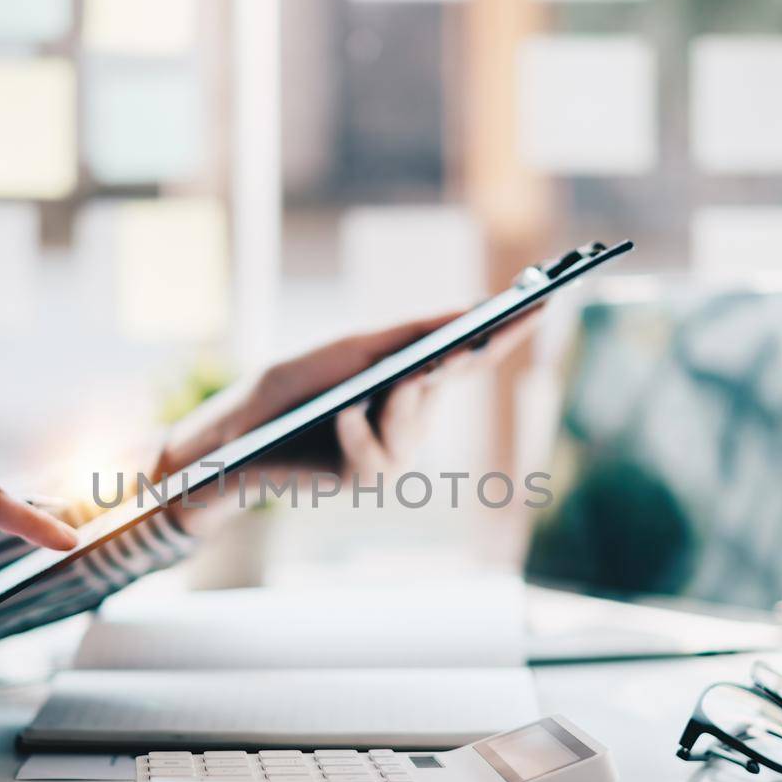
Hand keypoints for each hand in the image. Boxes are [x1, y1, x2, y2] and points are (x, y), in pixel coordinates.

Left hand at [159, 309, 536, 527]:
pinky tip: (344, 415)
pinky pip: (373, 454)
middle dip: (453, 363)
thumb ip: (408, 334)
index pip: (469, 358)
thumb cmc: (299, 384)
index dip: (507, 333)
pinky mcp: (361, 479)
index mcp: (413, 385)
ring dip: (396, 402)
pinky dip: (356, 431)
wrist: (242, 428)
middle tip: (473, 334)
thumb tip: (468, 311)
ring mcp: (390, 455)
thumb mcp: (354, 348)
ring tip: (378, 385)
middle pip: (443, 389)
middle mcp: (411, 423)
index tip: (539, 302)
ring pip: (412, 425)